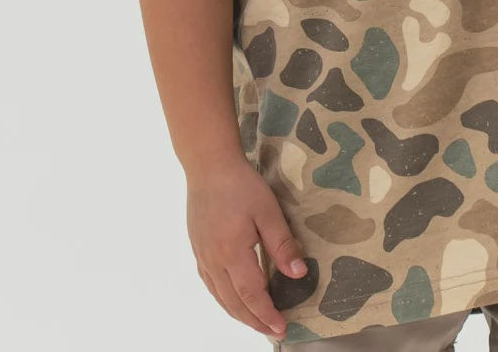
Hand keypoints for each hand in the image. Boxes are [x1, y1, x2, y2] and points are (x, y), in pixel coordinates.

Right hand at [186, 157, 307, 337]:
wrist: (209, 166)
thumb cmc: (241, 185)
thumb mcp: (268, 211)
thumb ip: (282, 244)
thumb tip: (298, 274)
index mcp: (232, 253)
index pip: (251, 295)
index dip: (266, 314)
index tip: (281, 328)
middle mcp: (213, 261)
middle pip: (233, 302)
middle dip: (254, 320)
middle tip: (273, 331)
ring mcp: (202, 256)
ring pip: (220, 297)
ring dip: (238, 313)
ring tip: (257, 320)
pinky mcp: (198, 248)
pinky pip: (210, 284)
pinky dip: (224, 298)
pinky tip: (233, 298)